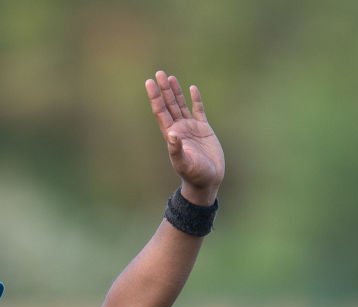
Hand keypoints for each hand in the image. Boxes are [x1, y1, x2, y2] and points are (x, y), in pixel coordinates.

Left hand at [146, 69, 223, 202]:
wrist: (208, 181)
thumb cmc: (195, 175)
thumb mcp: (184, 163)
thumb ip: (177, 150)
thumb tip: (171, 134)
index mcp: (172, 135)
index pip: (160, 112)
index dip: (155, 97)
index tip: (149, 83)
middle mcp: (179, 129)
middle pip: (169, 105)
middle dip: (164, 89)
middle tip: (159, 73)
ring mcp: (191, 128)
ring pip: (181, 105)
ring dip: (176, 92)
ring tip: (170, 77)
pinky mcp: (204, 129)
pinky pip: (198, 110)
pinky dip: (196, 99)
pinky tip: (192, 89)